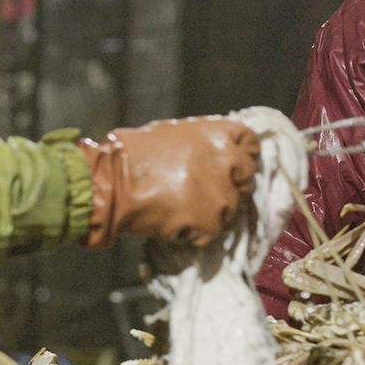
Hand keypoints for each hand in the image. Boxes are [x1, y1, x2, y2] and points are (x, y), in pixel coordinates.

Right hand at [79, 116, 260, 247]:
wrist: (113, 181)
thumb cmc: (135, 152)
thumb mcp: (175, 133)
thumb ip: (204, 144)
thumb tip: (215, 155)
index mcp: (220, 135)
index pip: (251, 144)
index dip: (242, 157)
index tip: (232, 167)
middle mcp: (228, 162)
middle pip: (246, 179)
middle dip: (231, 186)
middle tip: (205, 193)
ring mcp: (222, 195)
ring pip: (230, 209)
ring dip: (212, 211)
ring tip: (183, 207)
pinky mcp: (211, 223)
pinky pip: (212, 231)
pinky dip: (196, 230)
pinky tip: (175, 220)